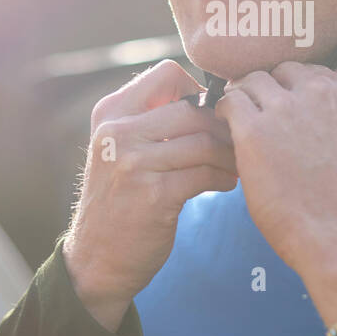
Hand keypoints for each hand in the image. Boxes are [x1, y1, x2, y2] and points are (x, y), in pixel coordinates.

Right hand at [62, 60, 236, 331]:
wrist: (96, 260)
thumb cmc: (120, 201)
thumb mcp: (119, 149)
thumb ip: (151, 120)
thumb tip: (210, 95)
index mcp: (110, 113)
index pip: (166, 74)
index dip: (198, 91)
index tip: (212, 115)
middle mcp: (117, 133)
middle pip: (193, 109)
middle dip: (224, 126)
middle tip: (240, 141)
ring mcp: (133, 164)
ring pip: (204, 142)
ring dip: (230, 154)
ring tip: (237, 165)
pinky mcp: (154, 195)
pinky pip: (206, 174)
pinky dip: (224, 177)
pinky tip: (227, 184)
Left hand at [214, 62, 336, 279]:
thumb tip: (316, 112)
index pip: (312, 72)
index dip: (294, 89)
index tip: (285, 105)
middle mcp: (318, 90)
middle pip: (281, 71)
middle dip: (270, 90)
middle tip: (259, 112)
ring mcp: (285, 107)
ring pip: (252, 81)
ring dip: (245, 97)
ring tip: (238, 119)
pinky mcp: (254, 128)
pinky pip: (230, 101)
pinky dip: (224, 110)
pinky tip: (225, 126)